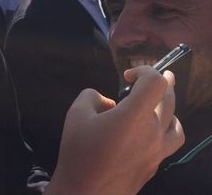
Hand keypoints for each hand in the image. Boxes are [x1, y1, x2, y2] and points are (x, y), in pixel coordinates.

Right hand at [46, 66, 183, 194]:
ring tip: (162, 105)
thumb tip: (108, 103)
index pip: (154, 82)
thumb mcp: (76, 113)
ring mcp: (157, 151)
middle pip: (169, 99)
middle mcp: (152, 131)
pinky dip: (166, 130)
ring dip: (170, 109)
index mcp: (134, 115)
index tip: (127, 76)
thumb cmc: (78, 151)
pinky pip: (170, 143)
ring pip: (177, 124)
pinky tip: (153, 131)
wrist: (85, 192)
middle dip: (165, 83)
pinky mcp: (155, 165)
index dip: (144, 71)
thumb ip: (92, 96)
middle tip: (163, 74)